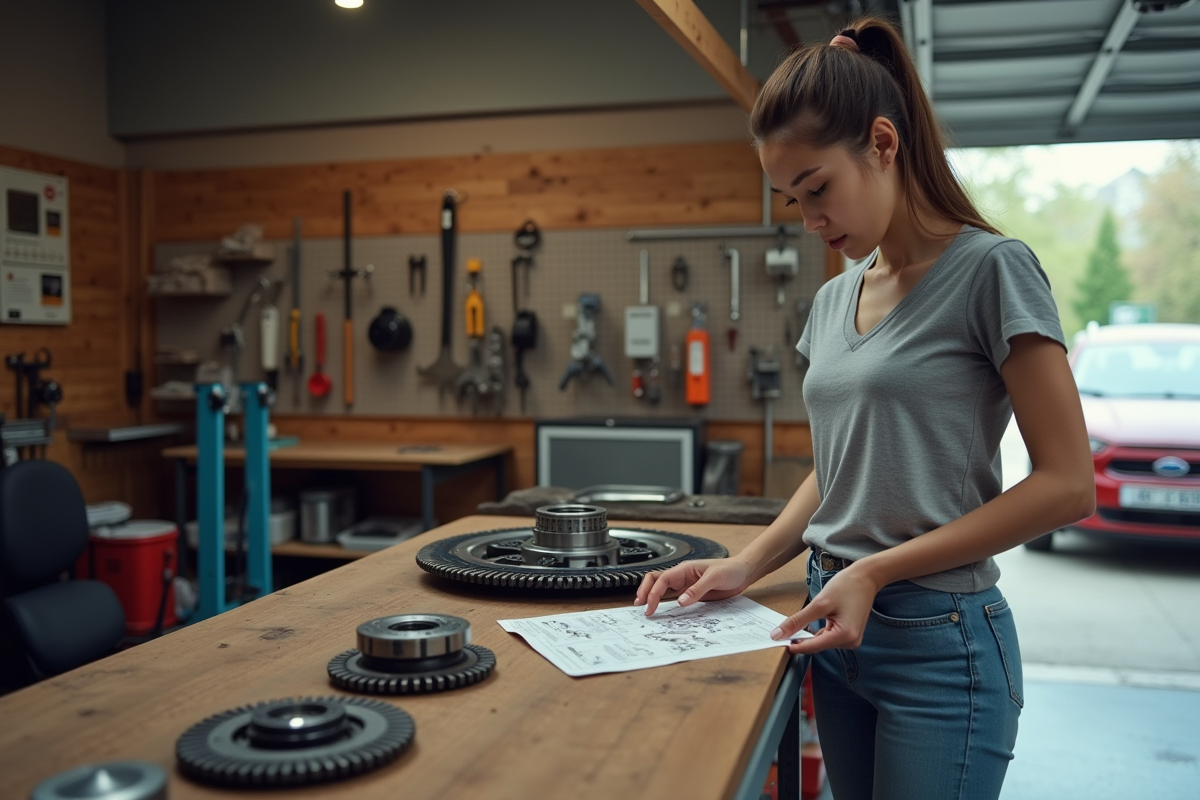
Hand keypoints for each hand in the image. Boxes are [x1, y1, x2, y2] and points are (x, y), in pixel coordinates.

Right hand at [634, 557, 753, 615]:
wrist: (743, 572)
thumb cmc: (730, 570)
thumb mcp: (714, 578)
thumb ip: (697, 590)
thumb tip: (680, 601)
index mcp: (684, 569)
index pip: (661, 580)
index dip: (653, 593)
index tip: (650, 607)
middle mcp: (682, 576)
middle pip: (655, 580)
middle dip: (645, 592)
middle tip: (641, 607)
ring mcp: (685, 584)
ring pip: (662, 588)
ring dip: (652, 596)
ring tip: (645, 608)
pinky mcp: (691, 593)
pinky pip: (674, 597)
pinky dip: (665, 603)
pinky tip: (662, 610)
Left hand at [770, 565, 879, 654]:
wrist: (866, 577)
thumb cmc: (846, 586)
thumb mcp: (819, 603)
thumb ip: (798, 620)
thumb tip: (778, 634)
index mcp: (845, 636)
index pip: (813, 646)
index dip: (794, 646)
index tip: (777, 642)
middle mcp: (850, 642)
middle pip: (818, 645)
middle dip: (801, 639)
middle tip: (781, 632)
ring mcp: (851, 639)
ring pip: (822, 641)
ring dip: (809, 634)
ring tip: (795, 626)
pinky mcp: (849, 634)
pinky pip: (828, 636)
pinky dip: (818, 631)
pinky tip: (810, 624)